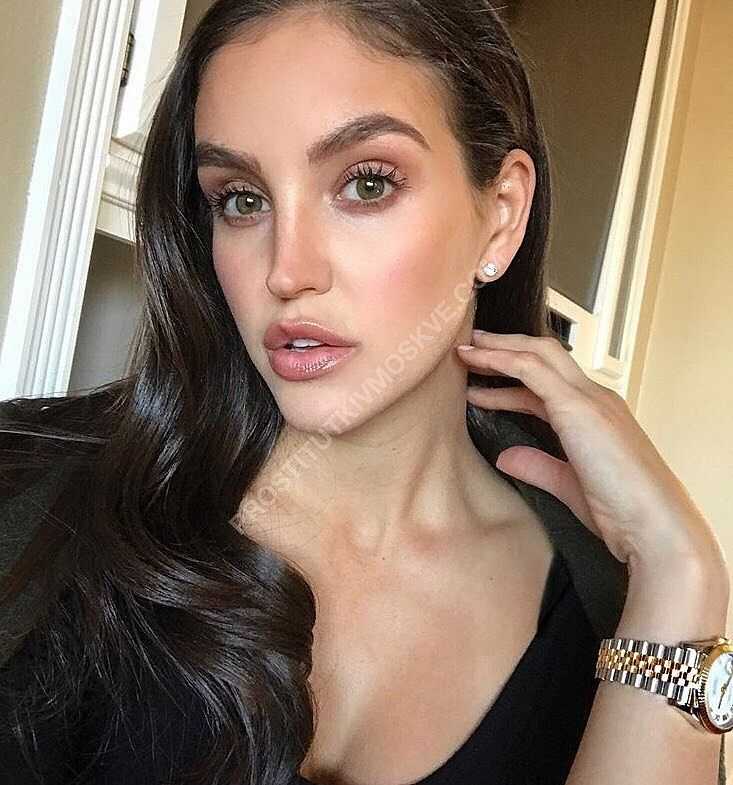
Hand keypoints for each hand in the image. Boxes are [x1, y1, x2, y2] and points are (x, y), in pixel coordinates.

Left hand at [456, 330, 725, 577]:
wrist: (654, 524)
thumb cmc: (621, 512)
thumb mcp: (568, 484)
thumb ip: (537, 466)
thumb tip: (504, 457)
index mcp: (597, 414)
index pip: (548, 384)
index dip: (512, 379)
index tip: (481, 380)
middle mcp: (596, 397)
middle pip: (544, 355)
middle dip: (505, 347)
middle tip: (470, 348)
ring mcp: (589, 397)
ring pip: (537, 354)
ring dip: (498, 349)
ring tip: (465, 351)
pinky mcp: (578, 406)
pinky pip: (530, 369)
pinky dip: (501, 360)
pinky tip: (477, 361)